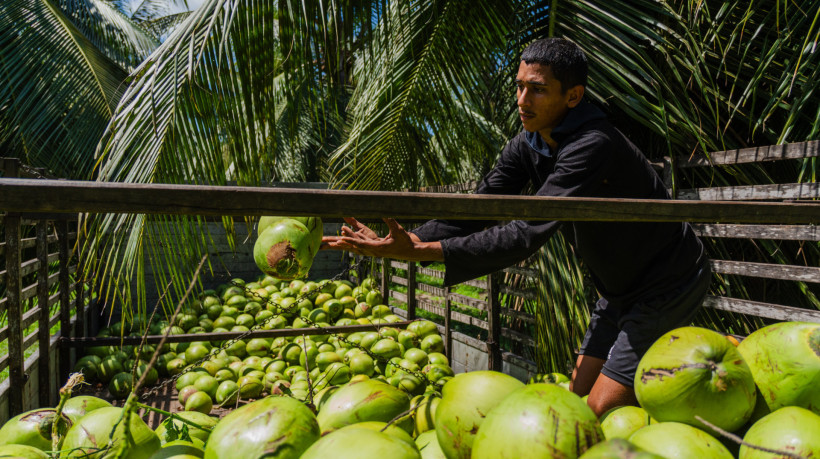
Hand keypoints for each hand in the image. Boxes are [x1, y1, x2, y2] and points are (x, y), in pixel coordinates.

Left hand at [321, 218, 442, 261]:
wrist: (410, 252)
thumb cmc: (405, 242)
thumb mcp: (398, 230)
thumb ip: (391, 221)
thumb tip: (384, 212)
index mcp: (378, 248)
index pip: (361, 244)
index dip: (350, 240)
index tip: (341, 237)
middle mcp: (373, 251)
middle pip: (355, 247)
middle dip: (343, 243)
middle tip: (330, 240)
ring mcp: (373, 252)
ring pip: (356, 248)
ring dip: (346, 244)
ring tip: (334, 241)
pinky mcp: (374, 250)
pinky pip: (361, 247)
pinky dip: (353, 244)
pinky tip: (347, 242)